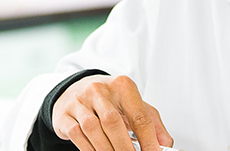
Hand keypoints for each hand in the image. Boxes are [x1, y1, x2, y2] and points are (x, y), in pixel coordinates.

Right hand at [52, 75, 173, 150]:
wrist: (76, 90)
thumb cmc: (109, 100)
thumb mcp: (134, 105)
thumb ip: (152, 124)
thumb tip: (165, 144)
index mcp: (122, 86)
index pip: (139, 116)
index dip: (148, 140)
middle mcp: (99, 90)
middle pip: (113, 123)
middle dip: (125, 148)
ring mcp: (79, 101)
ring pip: (93, 129)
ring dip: (106, 150)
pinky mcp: (65, 114)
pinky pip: (77, 135)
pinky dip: (90, 149)